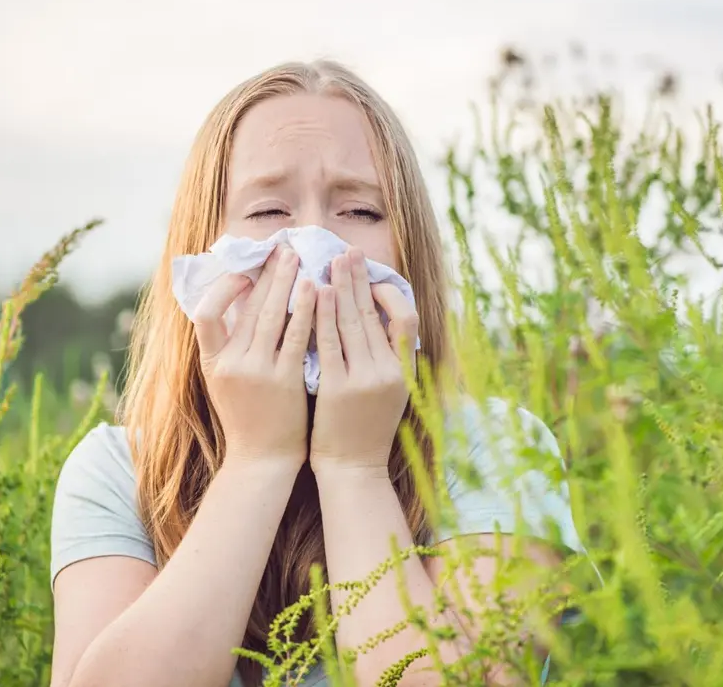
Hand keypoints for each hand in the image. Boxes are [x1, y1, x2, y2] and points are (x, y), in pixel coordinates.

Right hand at [191, 244, 316, 465]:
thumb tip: (237, 305)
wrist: (263, 460)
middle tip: (281, 247)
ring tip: (297, 258)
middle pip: (246, 307)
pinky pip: (296, 336)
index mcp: (212, 364)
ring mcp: (257, 372)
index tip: (244, 273)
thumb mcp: (224, 383)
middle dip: (265, 274)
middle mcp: (231, 364)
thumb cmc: (248, 418)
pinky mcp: (284, 380)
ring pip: (270, 316)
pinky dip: (305, 310)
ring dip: (285, 282)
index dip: (223, 290)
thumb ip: (226, 347)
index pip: (204, 315)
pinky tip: (316, 289)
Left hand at [309, 248, 418, 472]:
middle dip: (360, 280)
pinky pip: (330, 343)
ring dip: (342, 288)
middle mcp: (388, 373)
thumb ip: (388, 362)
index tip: (372, 279)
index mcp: (403, 373)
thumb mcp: (390, 395)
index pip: (405, 321)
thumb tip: (382, 325)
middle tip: (348, 252)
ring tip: (332, 262)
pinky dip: (324, 315)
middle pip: (375, 314)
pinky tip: (317, 294)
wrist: (353, 470)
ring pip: (353, 323)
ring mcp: (364, 380)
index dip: (388, 295)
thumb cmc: (366, 432)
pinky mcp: (338, 388)